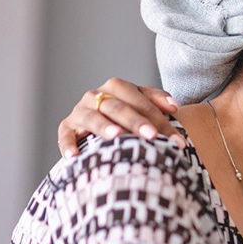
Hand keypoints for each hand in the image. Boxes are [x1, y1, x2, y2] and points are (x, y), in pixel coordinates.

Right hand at [57, 77, 185, 157]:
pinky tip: (74, 156)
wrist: (102, 125)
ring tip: (116, 135)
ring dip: (104, 126)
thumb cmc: (129, 116)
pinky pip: (65, 135)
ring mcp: (80, 111)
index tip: (177, 139)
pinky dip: (68, 144)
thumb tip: (173, 107)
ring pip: (92, 117)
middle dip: (136, 121)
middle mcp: (97, 96)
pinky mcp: (67, 127)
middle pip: (118, 107)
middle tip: (153, 136)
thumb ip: (158, 101)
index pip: (141, 101)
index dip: (160, 119)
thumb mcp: (143, 104)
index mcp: (118, 87)